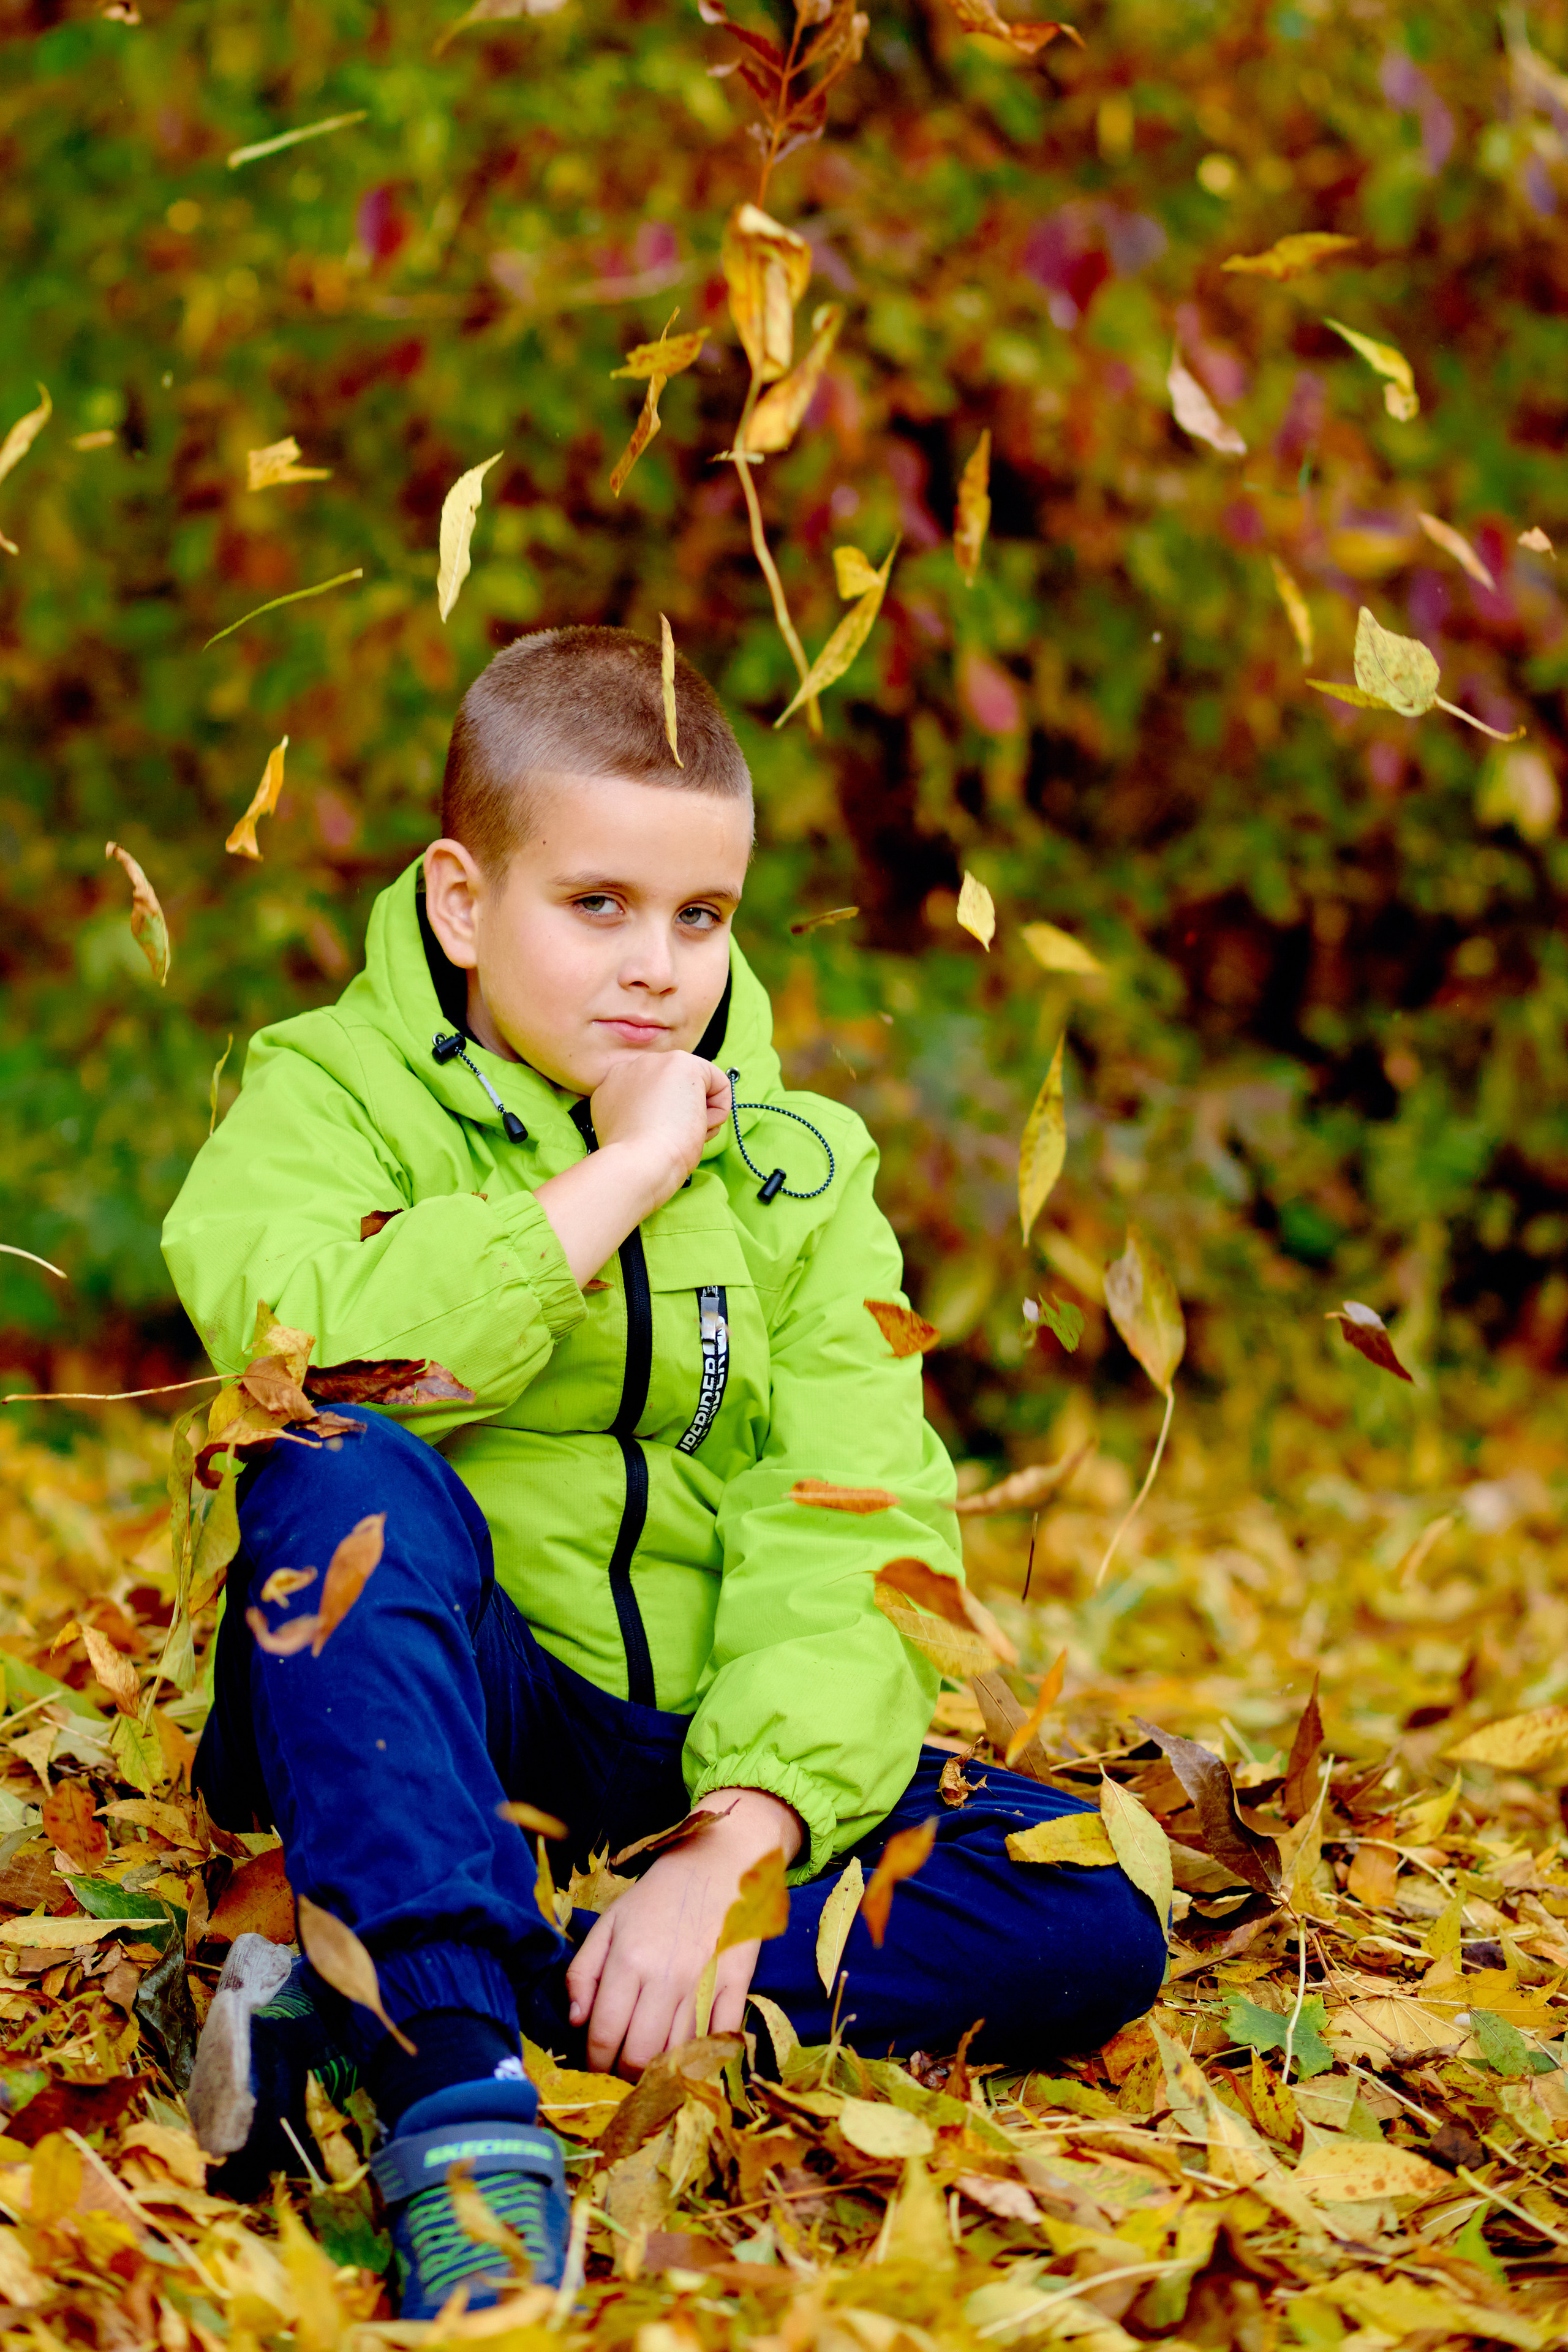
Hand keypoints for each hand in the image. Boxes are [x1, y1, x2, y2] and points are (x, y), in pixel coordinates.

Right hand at [534, 1057, 730, 1286]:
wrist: (637, 1163)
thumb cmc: (636, 1162)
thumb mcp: (631, 1133)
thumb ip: (643, 1116)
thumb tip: (675, 1115)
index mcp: (612, 1087)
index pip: (656, 1097)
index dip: (666, 1122)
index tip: (658, 1140)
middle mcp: (630, 1067)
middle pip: (677, 1090)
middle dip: (684, 1116)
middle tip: (673, 1140)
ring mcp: (655, 1062)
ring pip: (698, 1087)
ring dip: (699, 1116)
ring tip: (681, 1135)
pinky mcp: (682, 1063)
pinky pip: (720, 1083)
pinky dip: (719, 1111)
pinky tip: (698, 1125)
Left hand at [565, 1788, 801, 2078]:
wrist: (720, 1861)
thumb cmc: (658, 1895)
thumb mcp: (609, 1922)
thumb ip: (583, 1972)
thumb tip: (575, 2021)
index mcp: (629, 1960)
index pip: (604, 2034)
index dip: (594, 2061)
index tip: (594, 2065)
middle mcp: (666, 1977)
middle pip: (640, 2055)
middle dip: (624, 2074)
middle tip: (621, 2070)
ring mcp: (704, 1983)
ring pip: (678, 2054)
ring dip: (661, 2069)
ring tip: (651, 2067)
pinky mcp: (737, 1984)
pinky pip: (720, 2038)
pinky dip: (706, 2057)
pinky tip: (692, 2058)